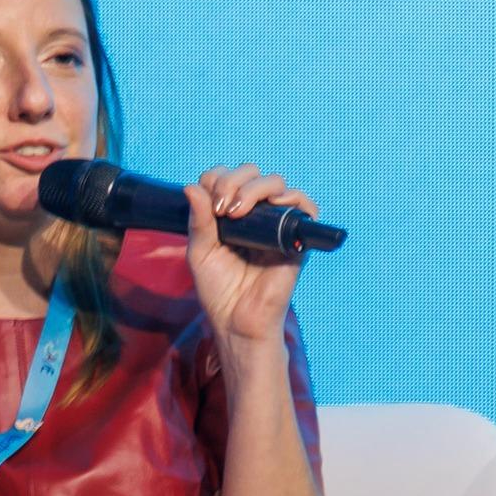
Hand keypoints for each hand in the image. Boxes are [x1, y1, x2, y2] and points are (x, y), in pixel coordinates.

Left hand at [184, 164, 318, 347]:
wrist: (237, 321)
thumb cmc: (219, 292)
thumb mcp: (200, 253)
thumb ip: (198, 221)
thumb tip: (191, 186)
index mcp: (231, 215)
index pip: (226, 177)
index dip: (216, 180)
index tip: (208, 205)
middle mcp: (255, 215)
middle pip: (251, 173)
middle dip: (232, 181)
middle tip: (221, 208)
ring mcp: (276, 224)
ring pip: (275, 182)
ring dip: (254, 188)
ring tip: (237, 212)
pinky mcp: (296, 237)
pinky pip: (304, 205)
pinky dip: (292, 198)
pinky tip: (272, 206)